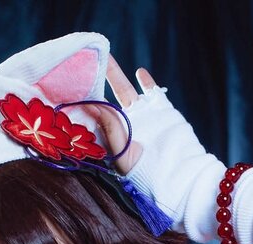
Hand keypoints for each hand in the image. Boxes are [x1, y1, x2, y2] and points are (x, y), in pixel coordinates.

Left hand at [83, 57, 156, 174]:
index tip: (72, 87)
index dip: (85, 102)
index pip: (95, 116)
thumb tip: (96, 106)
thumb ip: (112, 131)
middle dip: (96, 82)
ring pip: (126, 91)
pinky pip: (153, 92)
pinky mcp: (162, 111)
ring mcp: (144, 116)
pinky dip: (146, 82)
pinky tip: (139, 72)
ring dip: (116, 75)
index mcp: (114, 139)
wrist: (180, 176)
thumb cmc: (148, 174)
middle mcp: (126, 126)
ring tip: (106, 58)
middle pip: (106, 99)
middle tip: (83, 63)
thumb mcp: (124, 156)